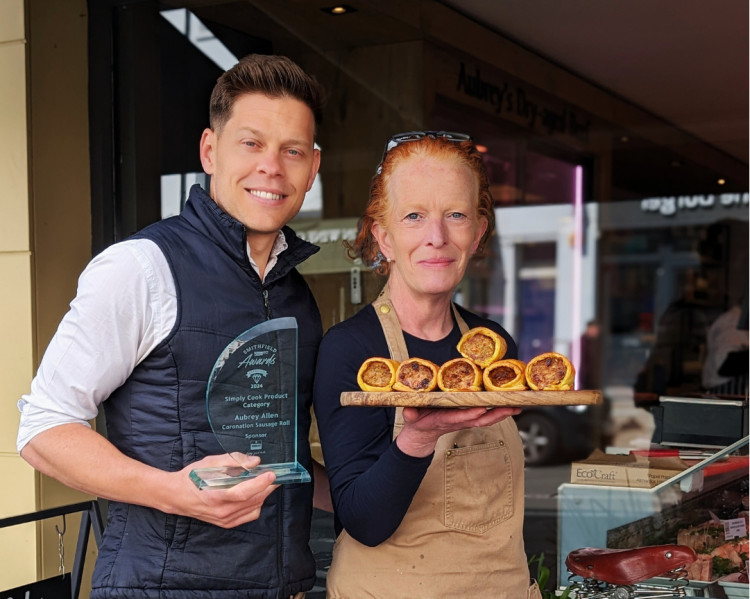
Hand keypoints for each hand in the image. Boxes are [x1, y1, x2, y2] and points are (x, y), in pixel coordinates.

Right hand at [167, 453, 278, 528]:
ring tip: (265, 482)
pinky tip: (255, 494)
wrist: (177, 496)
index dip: (259, 483)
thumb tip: (255, 461)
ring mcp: (225, 520)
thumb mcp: (210, 462)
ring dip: (263, 494)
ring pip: (254, 508)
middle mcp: (221, 511)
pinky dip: (257, 504)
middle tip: (275, 474)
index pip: (243, 493)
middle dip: (267, 486)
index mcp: (215, 496)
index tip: (271, 473)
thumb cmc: (193, 477)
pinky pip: (249, 515)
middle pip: (252, 500)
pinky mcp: (227, 524)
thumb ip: (234, 460)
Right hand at [396, 406, 520, 457]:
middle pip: (480, 420)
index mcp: (444, 420)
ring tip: (517, 406)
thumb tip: (408, 411)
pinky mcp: (467, 418)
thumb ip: (410, 414)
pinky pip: (485, 416)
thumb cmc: (417, 422)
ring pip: (486, 419)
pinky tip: (509, 406)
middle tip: (512, 407)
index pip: (459, 418)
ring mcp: (464, 420)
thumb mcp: (410, 418)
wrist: (422, 434)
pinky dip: (498, 412)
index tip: (481, 410)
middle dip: (496, 414)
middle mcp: (458, 421)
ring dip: (502, 414)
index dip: (470, 415)